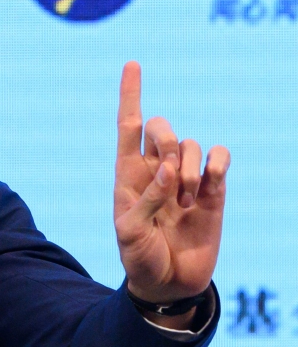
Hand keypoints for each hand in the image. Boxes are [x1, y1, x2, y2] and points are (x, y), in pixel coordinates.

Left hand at [114, 62, 229, 308]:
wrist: (169, 283)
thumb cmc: (139, 257)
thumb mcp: (130, 233)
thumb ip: (146, 199)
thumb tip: (169, 168)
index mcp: (127, 173)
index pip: (128, 125)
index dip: (130, 94)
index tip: (132, 63)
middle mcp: (156, 169)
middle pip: (161, 127)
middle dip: (164, 141)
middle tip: (169, 178)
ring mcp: (186, 179)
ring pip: (191, 143)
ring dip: (189, 168)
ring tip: (185, 202)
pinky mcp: (213, 192)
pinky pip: (219, 158)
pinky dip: (217, 162)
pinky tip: (211, 180)